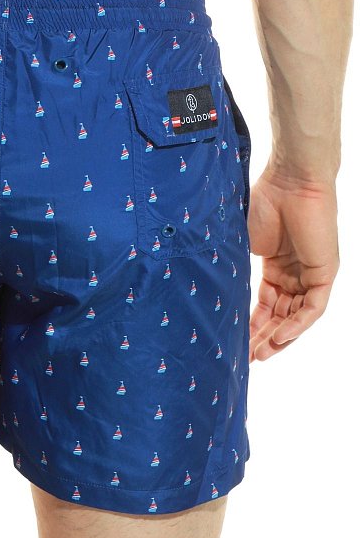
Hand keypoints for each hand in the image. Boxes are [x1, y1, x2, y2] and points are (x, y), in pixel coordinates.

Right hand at [247, 167, 339, 362]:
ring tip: (259, 355)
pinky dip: (297, 325)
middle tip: (246, 359)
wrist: (289, 179)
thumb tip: (212, 288)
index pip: (265, 306)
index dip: (251, 326)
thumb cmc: (264, 202)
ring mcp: (311, 275)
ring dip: (279, 338)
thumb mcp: (243, 244)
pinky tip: (278, 338)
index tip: (235, 343)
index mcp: (276, 268)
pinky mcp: (325, 272)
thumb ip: (235, 268)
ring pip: (297, 317)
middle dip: (264, 338)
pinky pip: (312, 308)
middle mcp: (295, 275)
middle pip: (280, 316)